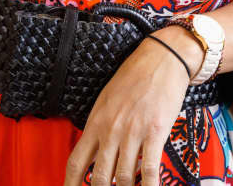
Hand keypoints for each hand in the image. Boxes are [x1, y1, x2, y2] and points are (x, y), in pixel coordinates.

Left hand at [64, 29, 198, 185]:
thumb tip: (95, 153)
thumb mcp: (107, 101)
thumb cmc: (135, 77)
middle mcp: (111, 130)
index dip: (71, 185)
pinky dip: (149, 185)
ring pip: (124, 177)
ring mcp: (133, 132)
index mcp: (96, 122)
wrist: (161, 59)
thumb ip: (99, 128)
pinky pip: (149, 168)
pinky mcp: (155, 132)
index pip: (76, 162)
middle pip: (100, 177)